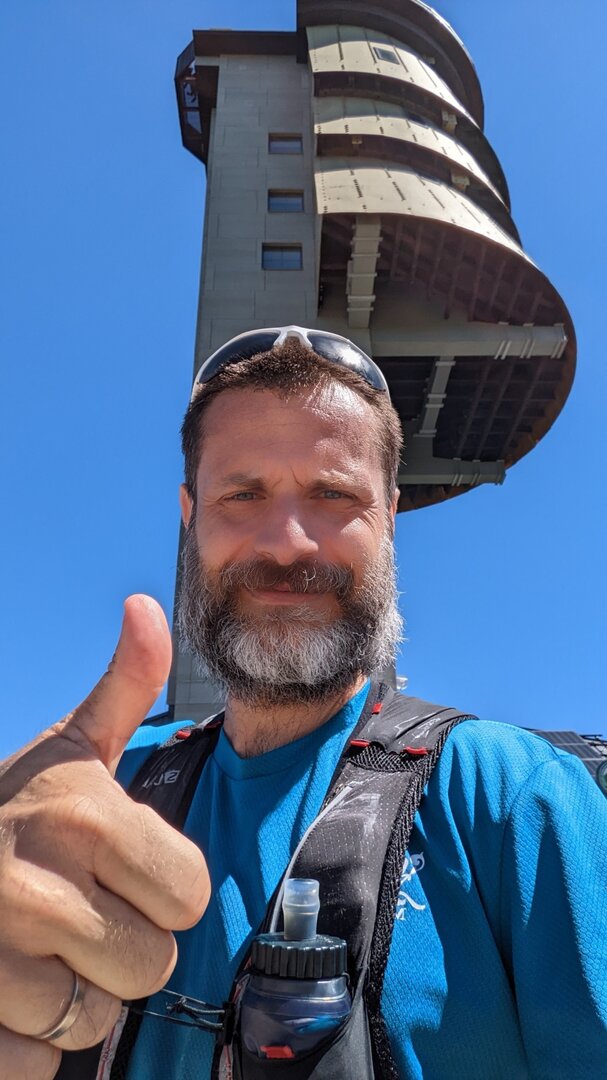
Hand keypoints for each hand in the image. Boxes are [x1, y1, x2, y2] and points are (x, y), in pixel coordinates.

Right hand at [0, 595, 210, 1078]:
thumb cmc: (1, 811)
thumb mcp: (60, 750)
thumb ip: (120, 688)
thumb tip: (148, 607)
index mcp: (84, 815)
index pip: (192, 895)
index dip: (159, 887)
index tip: (113, 870)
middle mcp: (41, 886)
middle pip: (153, 965)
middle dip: (122, 947)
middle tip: (72, 914)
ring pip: (97, 1023)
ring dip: (74, 1000)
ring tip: (34, 950)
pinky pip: (40, 1069)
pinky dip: (25, 1046)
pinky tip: (2, 993)